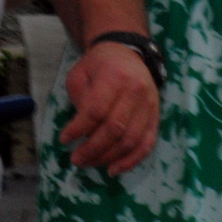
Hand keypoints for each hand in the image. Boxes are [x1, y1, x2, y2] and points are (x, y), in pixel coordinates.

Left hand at [60, 40, 159, 176]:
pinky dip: (131, 161)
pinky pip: (147, 144)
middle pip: (114, 129)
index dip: (79, 129)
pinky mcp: (156, 116)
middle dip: (92, 149)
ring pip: (130, 140)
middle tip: (76, 159)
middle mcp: (135, 90)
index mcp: (114, 76)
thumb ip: (80, 100)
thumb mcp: (81, 73)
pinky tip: (113, 169)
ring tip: (89, 163)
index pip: (97, 110)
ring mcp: (149, 104)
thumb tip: (81, 132)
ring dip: (108, 157)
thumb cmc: (99, 65)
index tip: (64, 140)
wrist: (127, 52)